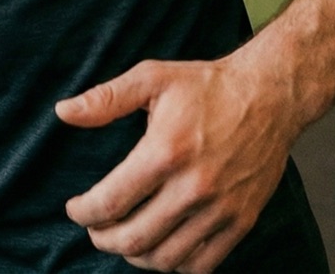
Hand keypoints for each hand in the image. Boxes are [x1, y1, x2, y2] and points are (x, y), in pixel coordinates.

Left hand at [57, 53, 299, 271]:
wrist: (271, 96)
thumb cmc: (208, 85)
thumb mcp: (152, 78)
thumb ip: (105, 99)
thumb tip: (63, 112)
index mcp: (165, 152)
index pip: (110, 202)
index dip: (83, 213)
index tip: (75, 209)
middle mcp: (193, 187)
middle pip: (133, 238)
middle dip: (103, 239)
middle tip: (96, 229)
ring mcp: (221, 208)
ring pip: (166, 259)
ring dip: (136, 255)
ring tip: (125, 238)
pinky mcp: (242, 220)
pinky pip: (202, 264)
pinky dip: (175, 265)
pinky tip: (163, 246)